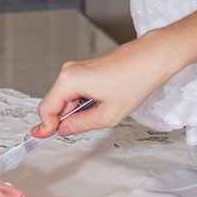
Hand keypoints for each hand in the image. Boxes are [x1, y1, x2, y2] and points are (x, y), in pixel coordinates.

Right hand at [31, 32, 175, 137]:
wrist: (150, 59)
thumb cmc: (134, 81)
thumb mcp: (107, 114)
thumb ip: (81, 125)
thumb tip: (64, 130)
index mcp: (70, 80)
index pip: (46, 109)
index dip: (46, 126)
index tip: (46, 137)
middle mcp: (69, 71)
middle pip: (55, 103)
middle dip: (66, 118)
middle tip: (87, 126)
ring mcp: (76, 69)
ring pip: (66, 98)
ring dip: (77, 110)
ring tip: (102, 110)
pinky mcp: (84, 69)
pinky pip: (75, 91)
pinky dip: (84, 101)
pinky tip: (102, 101)